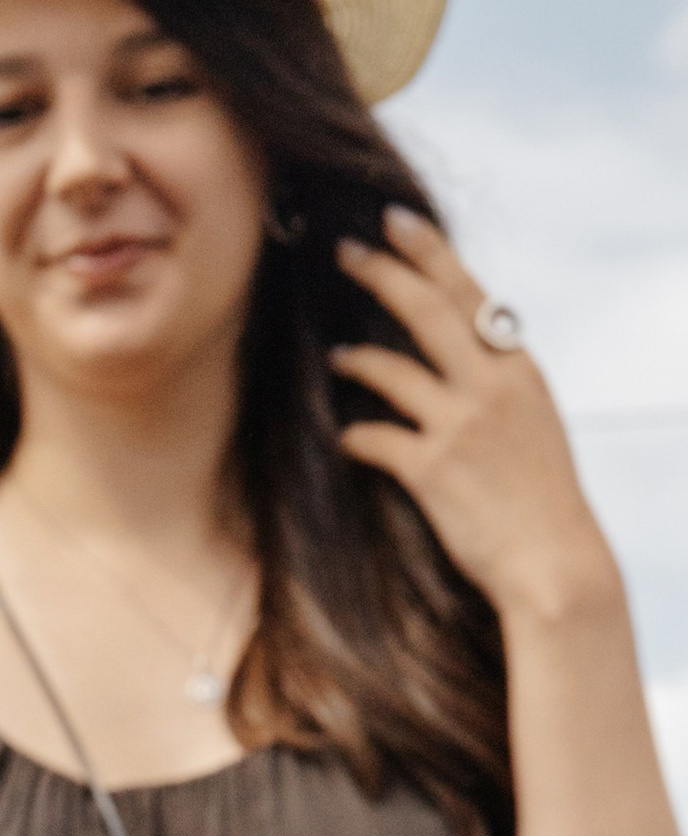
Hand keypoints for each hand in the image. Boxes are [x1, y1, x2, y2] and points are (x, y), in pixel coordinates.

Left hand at [333, 208, 615, 626]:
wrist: (553, 562)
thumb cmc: (541, 499)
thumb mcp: (534, 424)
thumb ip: (500, 385)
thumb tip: (467, 357)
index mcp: (518, 368)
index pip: (470, 294)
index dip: (430, 253)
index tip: (395, 221)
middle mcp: (490, 386)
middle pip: (428, 311)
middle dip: (382, 274)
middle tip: (344, 250)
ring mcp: (461, 426)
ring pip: (393, 370)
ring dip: (358, 358)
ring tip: (335, 354)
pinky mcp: (432, 470)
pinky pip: (377, 438)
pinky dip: (356, 434)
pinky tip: (345, 436)